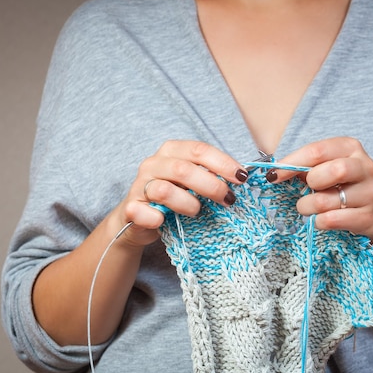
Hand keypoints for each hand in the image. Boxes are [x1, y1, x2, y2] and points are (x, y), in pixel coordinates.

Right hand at [114, 140, 247, 246]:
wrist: (140, 220)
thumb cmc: (175, 197)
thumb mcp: (194, 182)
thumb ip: (212, 175)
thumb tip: (241, 177)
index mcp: (171, 151)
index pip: (199, 150)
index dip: (223, 163)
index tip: (242, 178)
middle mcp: (153, 164)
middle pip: (184, 170)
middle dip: (211, 186)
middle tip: (228, 200)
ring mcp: (139, 185)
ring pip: (165, 191)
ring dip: (188, 204)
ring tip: (197, 212)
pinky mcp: (131, 208)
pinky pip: (144, 212)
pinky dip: (157, 219)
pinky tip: (164, 221)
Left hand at [269, 137, 372, 250]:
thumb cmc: (347, 186)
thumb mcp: (330, 168)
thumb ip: (307, 166)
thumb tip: (276, 172)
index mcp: (351, 148)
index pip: (317, 151)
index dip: (291, 163)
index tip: (274, 175)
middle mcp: (365, 167)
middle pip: (333, 170)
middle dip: (310, 183)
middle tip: (305, 191)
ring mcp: (369, 193)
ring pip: (328, 200)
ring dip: (308, 207)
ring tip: (308, 208)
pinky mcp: (368, 217)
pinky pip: (332, 220)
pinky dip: (318, 221)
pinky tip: (320, 219)